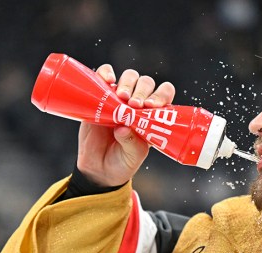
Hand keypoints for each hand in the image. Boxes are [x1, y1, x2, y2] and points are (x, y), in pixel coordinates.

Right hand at [76, 65, 175, 186]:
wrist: (97, 169)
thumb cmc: (122, 162)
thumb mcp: (133, 157)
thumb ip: (132, 143)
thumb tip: (123, 128)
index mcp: (152, 116)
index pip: (164, 95)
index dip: (162, 95)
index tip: (152, 105)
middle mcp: (138, 105)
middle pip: (146, 83)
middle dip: (142, 90)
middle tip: (135, 104)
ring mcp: (119, 99)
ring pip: (129, 77)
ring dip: (127, 82)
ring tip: (121, 96)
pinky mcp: (100, 97)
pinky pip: (104, 76)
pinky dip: (106, 73)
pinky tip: (107, 80)